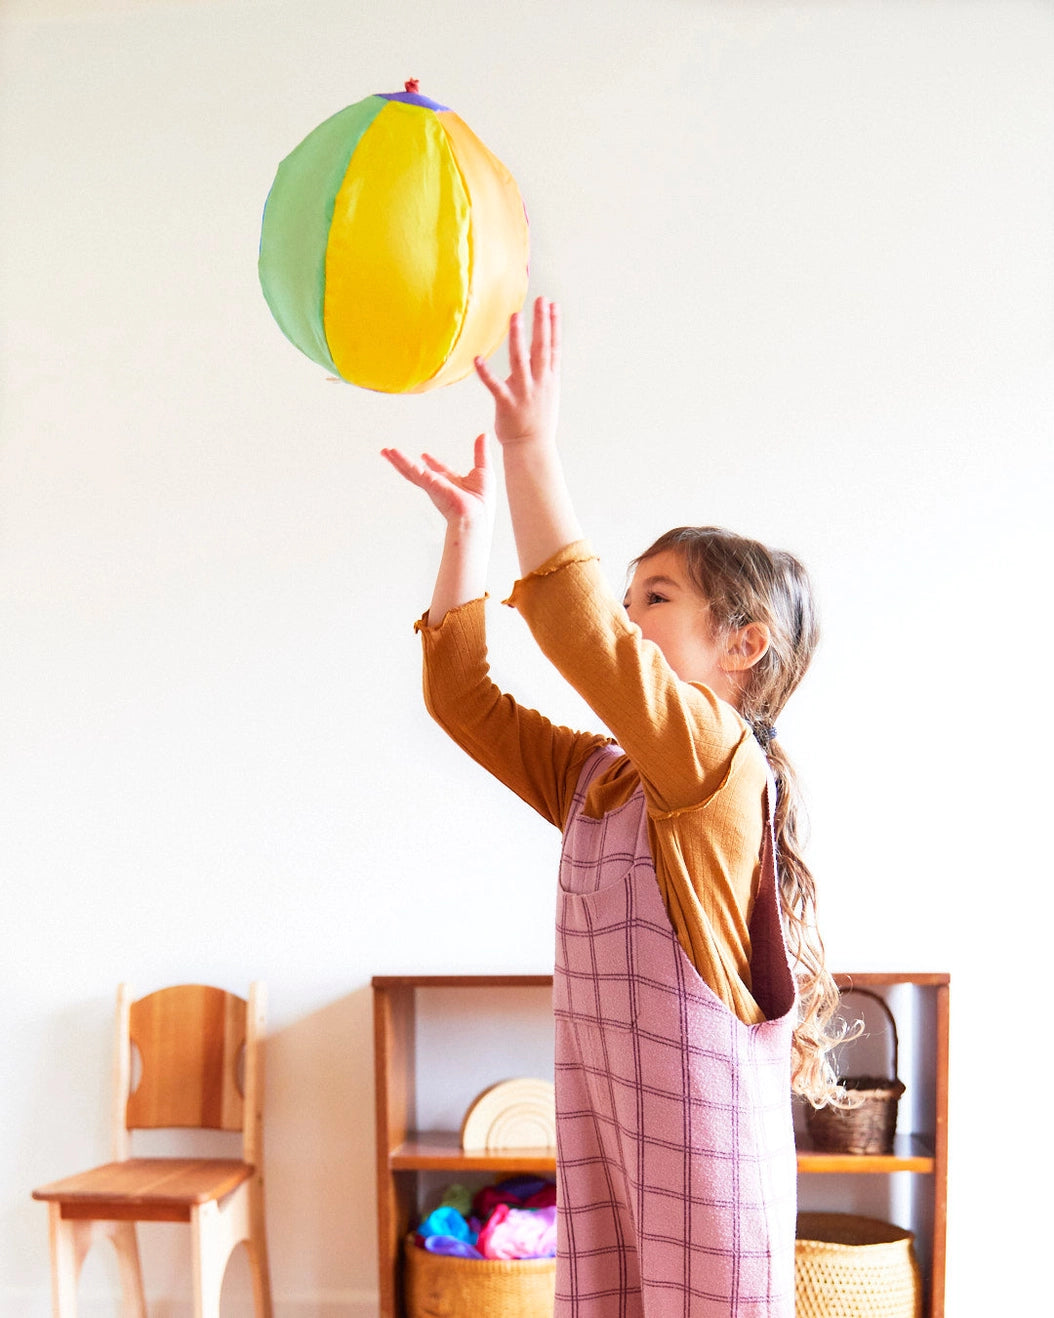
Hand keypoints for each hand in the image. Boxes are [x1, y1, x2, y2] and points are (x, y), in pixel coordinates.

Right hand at [381, 432, 494, 531]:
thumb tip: (482, 435)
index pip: (439, 470)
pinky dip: (400, 461)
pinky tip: (391, 454)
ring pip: (410, 470)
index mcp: (452, 482)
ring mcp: (431, 484)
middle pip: (419, 470)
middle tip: (394, 454)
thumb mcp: (483, 469)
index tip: (425, 455)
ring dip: (397, 461)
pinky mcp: (426, 483)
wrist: (476, 514)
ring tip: (384, 451)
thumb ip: (480, 452)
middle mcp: (439, 483)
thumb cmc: (482, 500)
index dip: (433, 462)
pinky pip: (411, 470)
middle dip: (406, 462)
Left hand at [475, 296, 560, 449]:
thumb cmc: (537, 421)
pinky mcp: (507, 404)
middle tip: (539, 300)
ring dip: (518, 339)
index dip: (553, 325)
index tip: (552, 304)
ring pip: (520, 361)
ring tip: (515, 317)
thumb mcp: (546, 393)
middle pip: (541, 348)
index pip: (553, 346)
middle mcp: (539, 382)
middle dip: (541, 323)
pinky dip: (486, 373)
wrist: (532, 448)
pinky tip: (478, 359)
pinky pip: (494, 386)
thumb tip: (532, 354)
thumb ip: (539, 372)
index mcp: (549, 379)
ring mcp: (524, 392)